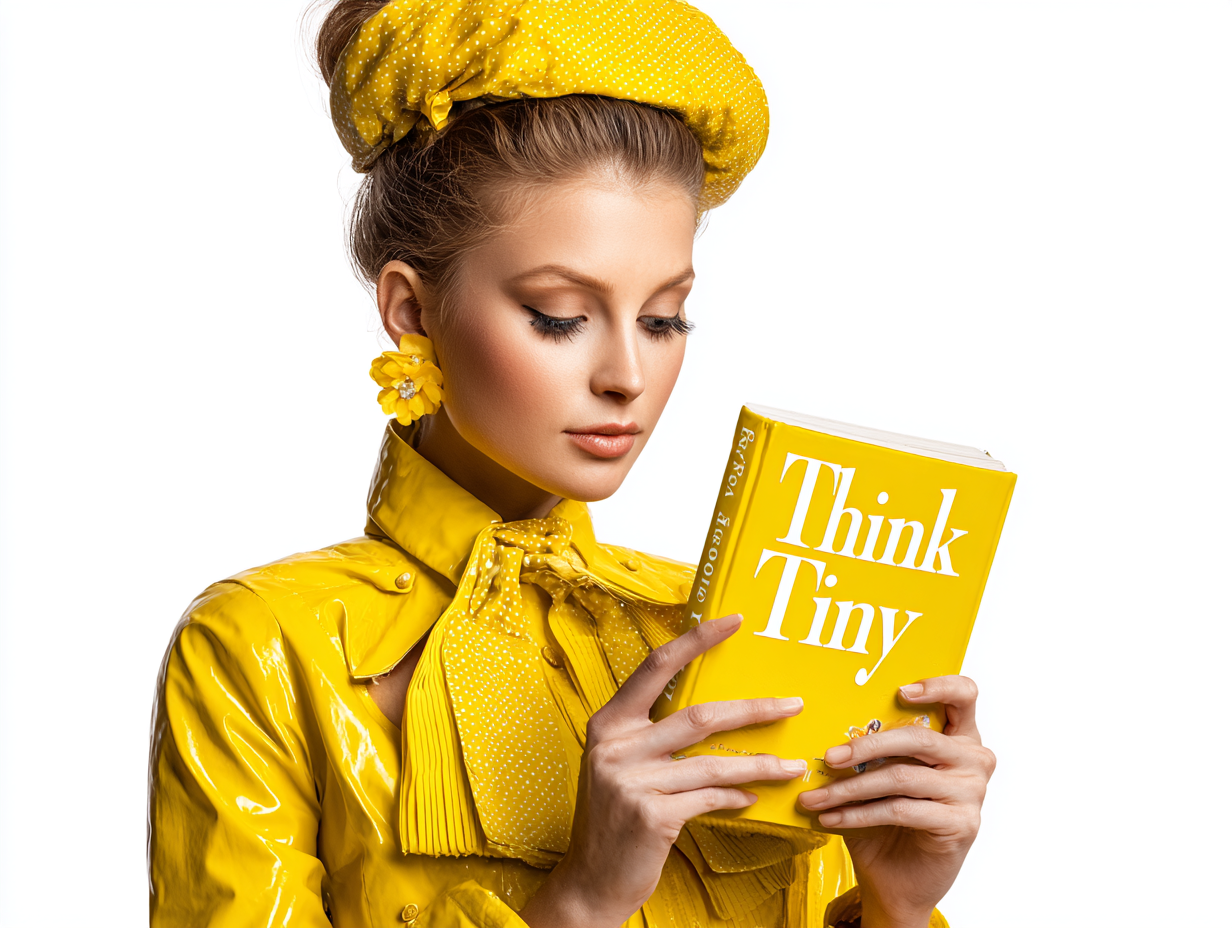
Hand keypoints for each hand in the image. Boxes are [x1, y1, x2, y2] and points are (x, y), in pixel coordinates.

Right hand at [520, 614, 807, 927]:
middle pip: (699, 715)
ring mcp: (631, 781)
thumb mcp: (623, 764)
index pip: (657, 667)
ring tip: (793, 766)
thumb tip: (716, 712)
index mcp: (609, 722)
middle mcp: (616, 745)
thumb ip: (654, 735)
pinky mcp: (651, 815)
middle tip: (794, 705)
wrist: (591, 880)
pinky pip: (710, 798)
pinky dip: (736, 797)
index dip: (698, 640)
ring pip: (713, 763)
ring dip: (760, 764)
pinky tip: (752, 798)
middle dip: (754, 709)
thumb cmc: (615, 817)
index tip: (735, 621)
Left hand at [797, 676, 994, 927]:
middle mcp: (973, 760)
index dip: (936, 685)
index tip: (899, 690)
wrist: (899, 879)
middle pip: (918, 738)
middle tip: (828, 757)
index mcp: (959, 736)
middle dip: (865, 746)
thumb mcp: (879, 774)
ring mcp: (971, 793)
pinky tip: (830, 818)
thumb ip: (872, 746)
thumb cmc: (888, 818)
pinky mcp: (960, 824)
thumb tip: (826, 723)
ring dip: (849, 788)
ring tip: (814, 796)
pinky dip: (858, 814)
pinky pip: (899, 810)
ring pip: (901, 777)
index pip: (964, 694)